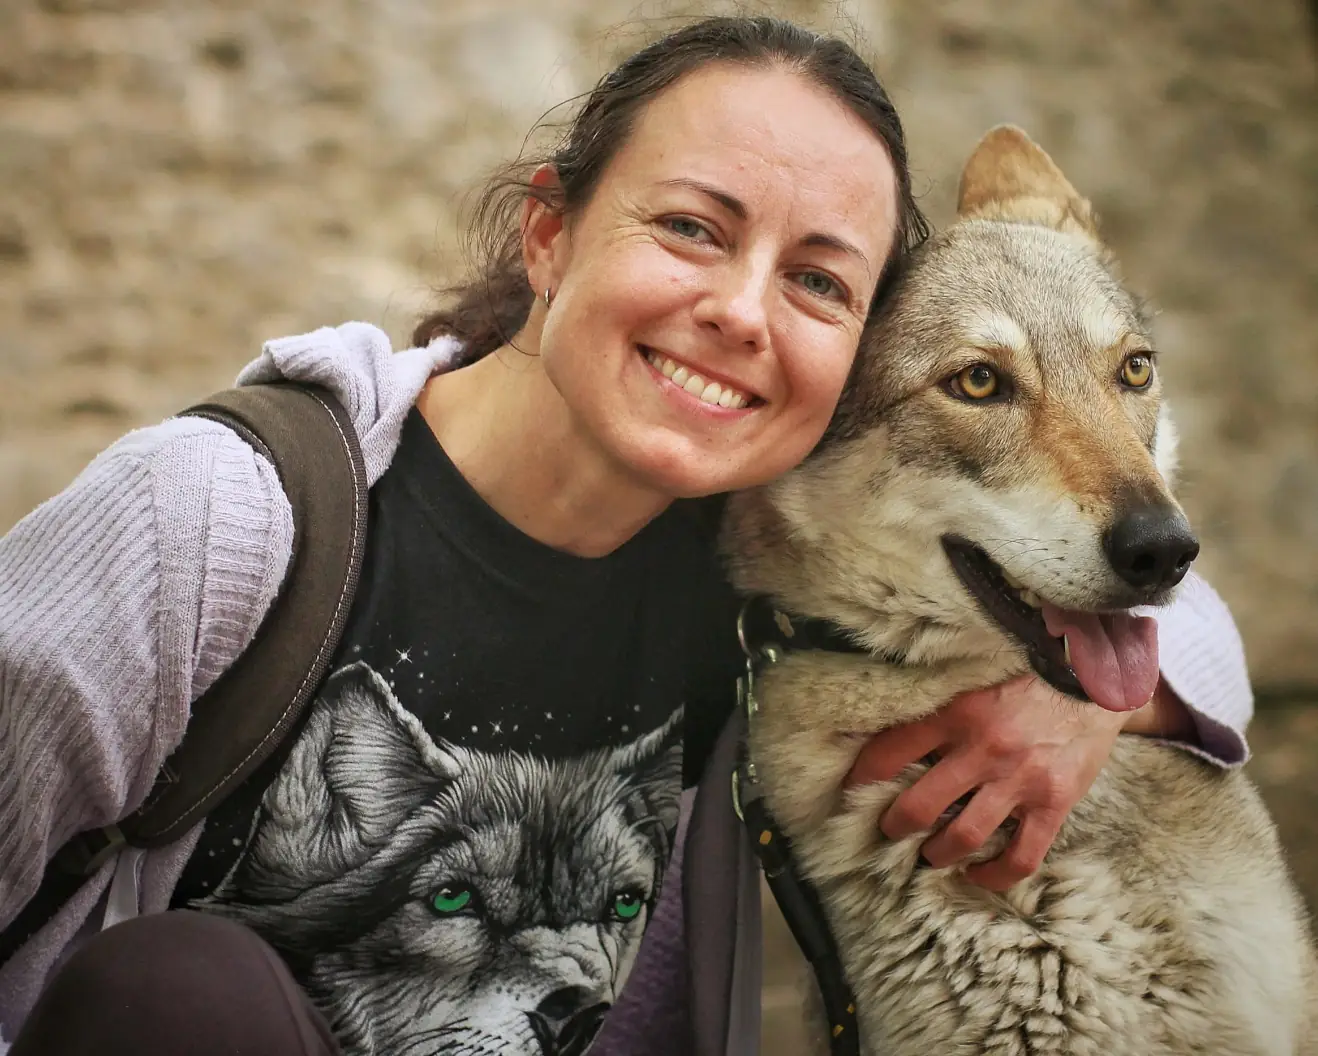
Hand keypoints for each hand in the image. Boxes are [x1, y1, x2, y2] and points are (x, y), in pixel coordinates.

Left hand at [846, 675, 1130, 891]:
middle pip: (919, 806)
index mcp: (958, 710)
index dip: (864, 773)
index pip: (892, 749)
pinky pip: (1020, 857)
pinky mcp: (1054, 803)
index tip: (853, 785)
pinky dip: (993, 875)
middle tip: (889, 828)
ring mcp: (1020, 779)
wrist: (1095, 677)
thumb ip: (940, 704)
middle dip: (895, 825)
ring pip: (962, 837)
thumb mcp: (974, 677)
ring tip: (929, 853)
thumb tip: (890, 724)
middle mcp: (985, 747)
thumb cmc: (1027, 674)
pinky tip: (977, 873)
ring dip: (937, 853)